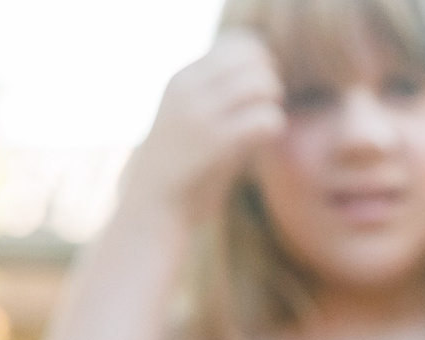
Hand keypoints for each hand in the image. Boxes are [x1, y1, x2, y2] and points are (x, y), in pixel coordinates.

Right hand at [119, 29, 285, 225]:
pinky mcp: (214, 143)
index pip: (237, 44)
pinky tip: (262, 140)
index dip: (260, 64)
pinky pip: (265, 118)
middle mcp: (188, 88)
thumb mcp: (191, 121)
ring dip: (273, 104)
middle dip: (270, 81)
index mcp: (182, 78)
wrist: (151, 209)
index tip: (257, 93)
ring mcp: (200, 113)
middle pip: (254, 57)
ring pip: (262, 83)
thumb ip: (220, 98)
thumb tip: (266, 81)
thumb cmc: (181, 170)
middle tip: (265, 109)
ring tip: (264, 126)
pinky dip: (273, 127)